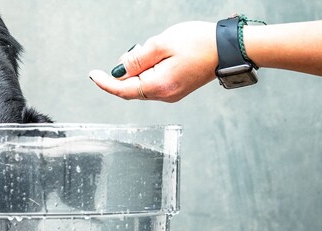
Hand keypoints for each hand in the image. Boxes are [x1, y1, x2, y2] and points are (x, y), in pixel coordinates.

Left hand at [89, 22, 218, 101]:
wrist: (228, 48)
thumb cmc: (200, 43)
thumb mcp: (162, 44)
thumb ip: (137, 58)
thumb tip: (119, 70)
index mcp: (159, 86)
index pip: (122, 89)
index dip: (105, 82)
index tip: (93, 74)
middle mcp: (164, 95)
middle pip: (131, 88)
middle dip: (124, 71)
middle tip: (133, 51)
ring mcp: (171, 94)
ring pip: (142, 85)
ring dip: (138, 69)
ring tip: (150, 49)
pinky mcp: (176, 89)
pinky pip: (153, 82)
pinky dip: (148, 71)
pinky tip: (157, 56)